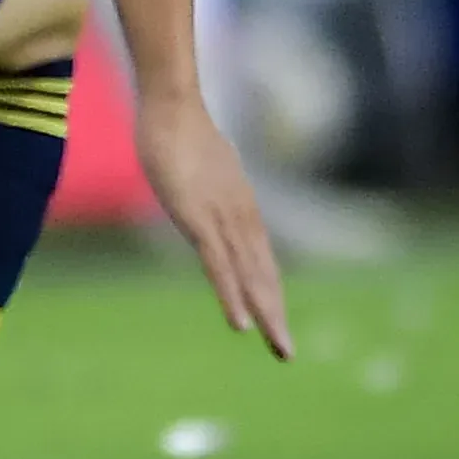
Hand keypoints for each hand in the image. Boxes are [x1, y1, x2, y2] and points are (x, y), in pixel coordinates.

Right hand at [135, 97, 293, 358]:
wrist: (172, 105)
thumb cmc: (178, 128)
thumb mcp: (197, 165)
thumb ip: (205, 183)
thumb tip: (204, 184)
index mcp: (239, 208)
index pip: (260, 260)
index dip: (268, 292)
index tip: (276, 322)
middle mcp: (240, 219)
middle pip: (262, 275)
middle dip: (275, 314)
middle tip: (286, 353)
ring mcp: (222, 220)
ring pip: (249, 277)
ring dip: (265, 313)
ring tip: (278, 347)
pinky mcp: (200, 221)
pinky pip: (220, 267)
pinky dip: (232, 296)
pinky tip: (241, 323)